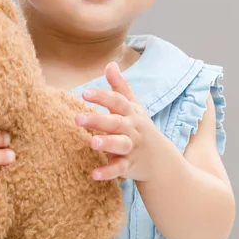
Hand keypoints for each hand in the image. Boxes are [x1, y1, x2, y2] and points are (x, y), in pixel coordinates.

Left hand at [75, 61, 159, 181]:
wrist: (160, 159)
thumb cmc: (140, 127)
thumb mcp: (133, 106)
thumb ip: (120, 86)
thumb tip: (110, 64)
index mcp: (131, 112)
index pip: (117, 101)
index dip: (102, 96)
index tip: (84, 93)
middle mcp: (132, 128)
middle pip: (115, 122)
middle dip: (98, 120)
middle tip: (77, 119)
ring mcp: (132, 147)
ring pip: (120, 144)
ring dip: (107, 143)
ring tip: (92, 143)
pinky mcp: (130, 166)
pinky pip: (119, 169)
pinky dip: (108, 172)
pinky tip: (94, 174)